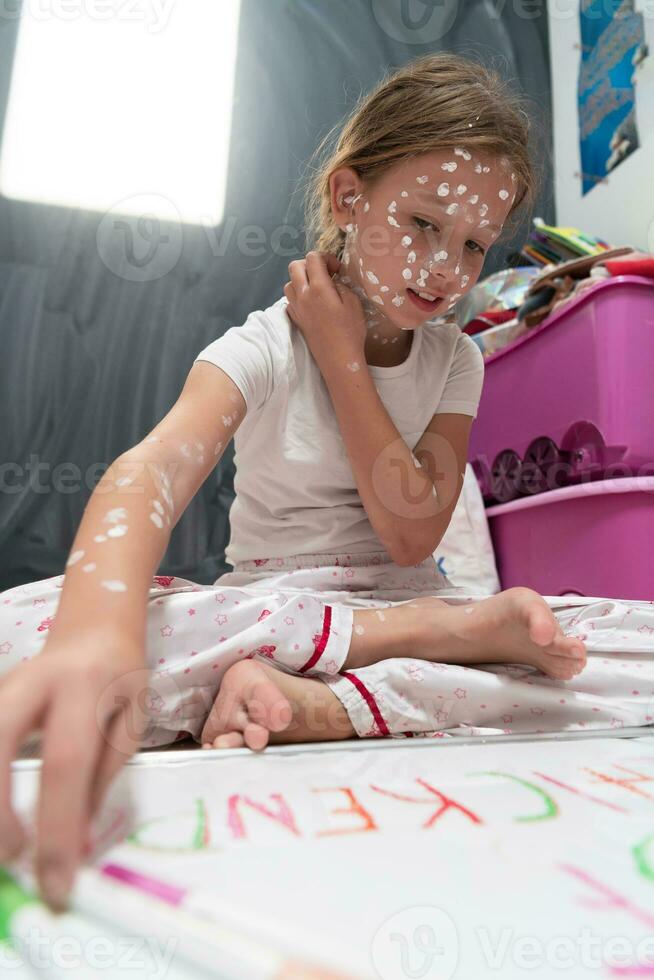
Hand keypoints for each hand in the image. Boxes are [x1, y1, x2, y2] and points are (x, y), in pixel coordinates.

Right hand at [0, 629, 149, 909]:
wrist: (94, 629)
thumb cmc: (119, 680)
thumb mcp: (129, 725)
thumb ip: (100, 784)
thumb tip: (77, 849)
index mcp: (85, 686)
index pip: (66, 763)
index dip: (58, 828)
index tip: (58, 882)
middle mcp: (34, 680)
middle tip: (11, 861)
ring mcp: (1, 686)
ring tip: (4, 847)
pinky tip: (1, 818)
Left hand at [284, 251, 367, 362]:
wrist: (338, 359)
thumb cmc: (350, 331)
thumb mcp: (353, 303)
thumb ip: (341, 286)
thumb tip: (332, 281)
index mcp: (318, 288)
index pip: (312, 258)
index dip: (325, 258)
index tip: (336, 270)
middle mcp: (302, 295)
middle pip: (294, 266)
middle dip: (309, 264)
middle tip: (324, 274)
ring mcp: (296, 308)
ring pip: (289, 282)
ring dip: (301, 279)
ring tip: (317, 288)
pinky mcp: (295, 319)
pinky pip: (290, 299)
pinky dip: (298, 295)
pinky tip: (312, 302)